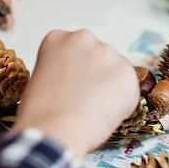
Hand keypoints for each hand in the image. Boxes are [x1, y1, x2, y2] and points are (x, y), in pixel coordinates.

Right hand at [12, 30, 138, 157]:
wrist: (54, 129)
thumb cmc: (40, 113)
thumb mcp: (40, 79)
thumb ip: (61, 70)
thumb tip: (78, 82)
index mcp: (58, 38)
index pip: (73, 52)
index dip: (72, 74)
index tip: (68, 88)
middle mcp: (84, 38)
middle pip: (96, 57)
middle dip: (94, 76)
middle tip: (83, 100)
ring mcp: (107, 53)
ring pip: (114, 72)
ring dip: (109, 88)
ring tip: (91, 110)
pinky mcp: (126, 72)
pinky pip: (128, 90)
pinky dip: (121, 104)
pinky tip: (103, 114)